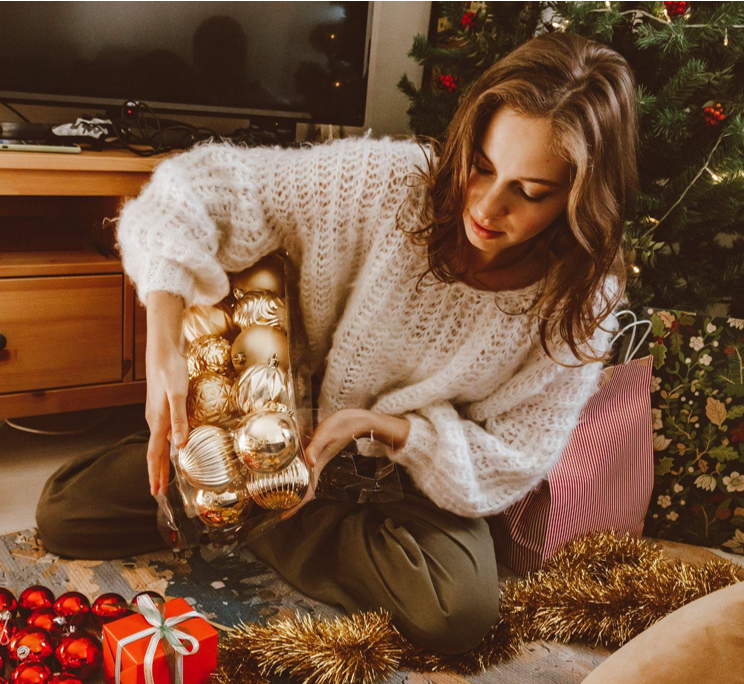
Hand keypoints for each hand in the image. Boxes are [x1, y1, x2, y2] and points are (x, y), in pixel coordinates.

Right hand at [144, 337, 188, 496]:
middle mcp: (155, 419)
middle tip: (159, 492)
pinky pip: (163, 432)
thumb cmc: (171, 369)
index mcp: (157, 420)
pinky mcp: (162, 406)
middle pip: (155, 452)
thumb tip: (180, 445)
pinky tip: (173, 446)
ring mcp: (157, 413)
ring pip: (159, 442)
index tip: (155, 492)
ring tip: (164, 476)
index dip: (155, 473)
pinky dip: (166, 445)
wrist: (163, 349)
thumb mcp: (177, 393)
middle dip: (157, 472)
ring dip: (161, 460)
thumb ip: (179, 419)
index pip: (154, 453)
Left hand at [280, 408, 410, 520]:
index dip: (296, 506)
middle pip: (304, 490)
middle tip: (275, 510)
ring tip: (278, 495)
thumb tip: (310, 462)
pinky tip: (289, 469)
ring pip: (304, 480)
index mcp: (318, 465)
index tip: (283, 516)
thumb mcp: (326, 434)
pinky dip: (296, 472)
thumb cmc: (341, 426)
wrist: (356, 421)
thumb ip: (316, 447)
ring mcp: (317, 459)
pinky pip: (305, 467)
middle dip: (291, 502)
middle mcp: (316, 465)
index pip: (307, 491)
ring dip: (293, 489)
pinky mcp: (317, 451)